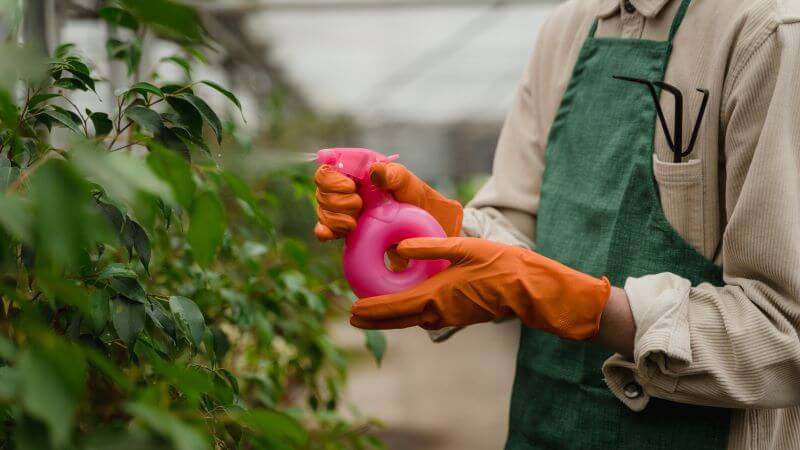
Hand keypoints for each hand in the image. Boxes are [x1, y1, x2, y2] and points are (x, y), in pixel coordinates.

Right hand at [313, 162, 462, 240]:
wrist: (421, 225)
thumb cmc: (413, 196)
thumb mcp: (406, 182)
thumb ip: (391, 174)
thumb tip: (374, 170)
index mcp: (355, 170)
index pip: (327, 168)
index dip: (332, 179)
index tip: (351, 187)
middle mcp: (345, 188)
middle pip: (321, 190)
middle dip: (337, 201)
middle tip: (359, 206)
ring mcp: (342, 208)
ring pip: (321, 210)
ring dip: (335, 217)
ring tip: (355, 222)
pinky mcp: (343, 228)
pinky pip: (324, 229)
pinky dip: (324, 231)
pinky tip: (329, 234)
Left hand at [350, 237, 610, 340]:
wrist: (531, 290)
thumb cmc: (502, 265)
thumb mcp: (465, 248)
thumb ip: (431, 247)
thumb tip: (400, 247)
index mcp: (436, 296)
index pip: (394, 306)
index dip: (371, 310)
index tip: (352, 311)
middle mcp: (439, 311)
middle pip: (398, 319)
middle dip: (375, 319)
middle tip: (354, 317)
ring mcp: (450, 316)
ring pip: (412, 320)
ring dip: (391, 317)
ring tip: (373, 311)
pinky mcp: (459, 315)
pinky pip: (426, 317)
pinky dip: (409, 314)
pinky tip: (407, 305)